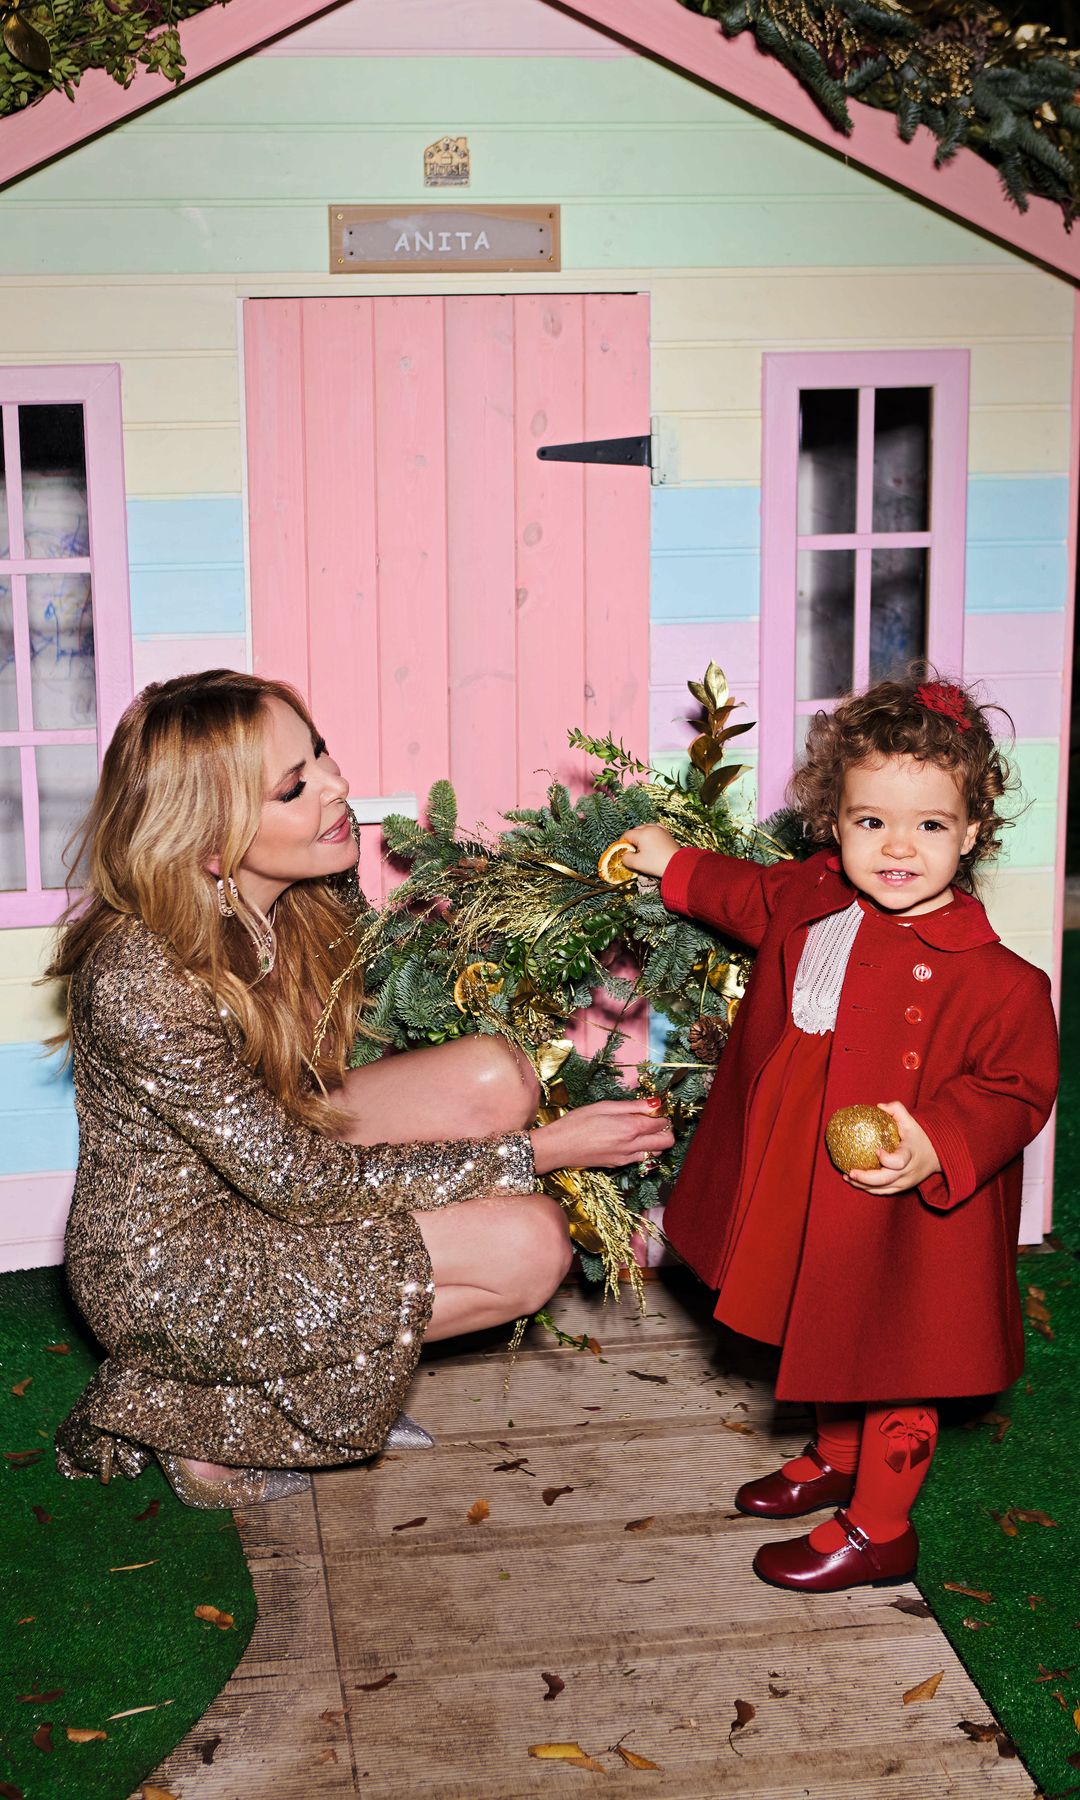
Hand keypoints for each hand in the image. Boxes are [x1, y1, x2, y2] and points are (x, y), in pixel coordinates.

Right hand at [531, 1099, 674, 1174]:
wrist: (558, 1147)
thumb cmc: (577, 1122)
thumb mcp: (604, 1106)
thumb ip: (633, 1106)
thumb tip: (656, 1103)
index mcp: (630, 1128)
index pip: (662, 1123)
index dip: (663, 1114)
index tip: (655, 1108)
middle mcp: (632, 1146)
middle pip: (667, 1142)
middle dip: (665, 1130)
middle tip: (652, 1120)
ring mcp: (626, 1158)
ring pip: (656, 1153)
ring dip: (655, 1141)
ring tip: (640, 1130)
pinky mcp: (618, 1165)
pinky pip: (640, 1159)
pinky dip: (642, 1149)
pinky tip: (627, 1140)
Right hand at [619, 824, 680, 879]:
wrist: (678, 865)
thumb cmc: (656, 864)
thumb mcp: (637, 864)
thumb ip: (626, 858)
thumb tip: (624, 855)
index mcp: (642, 834)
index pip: (626, 835)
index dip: (623, 843)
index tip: (625, 852)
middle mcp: (651, 828)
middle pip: (635, 830)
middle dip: (632, 839)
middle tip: (633, 851)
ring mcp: (660, 829)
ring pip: (645, 828)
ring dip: (641, 835)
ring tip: (643, 847)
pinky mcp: (667, 833)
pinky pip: (655, 828)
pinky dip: (651, 833)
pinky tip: (651, 840)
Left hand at [844, 1100, 941, 1195]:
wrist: (937, 1157)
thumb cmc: (920, 1137)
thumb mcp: (912, 1121)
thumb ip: (897, 1110)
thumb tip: (878, 1106)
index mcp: (910, 1155)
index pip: (899, 1161)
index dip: (887, 1159)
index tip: (876, 1151)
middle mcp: (908, 1172)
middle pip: (886, 1179)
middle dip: (866, 1178)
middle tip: (850, 1172)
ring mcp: (905, 1182)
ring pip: (882, 1189)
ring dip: (863, 1185)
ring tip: (847, 1177)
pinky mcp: (901, 1188)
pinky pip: (883, 1191)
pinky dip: (868, 1189)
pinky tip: (854, 1181)